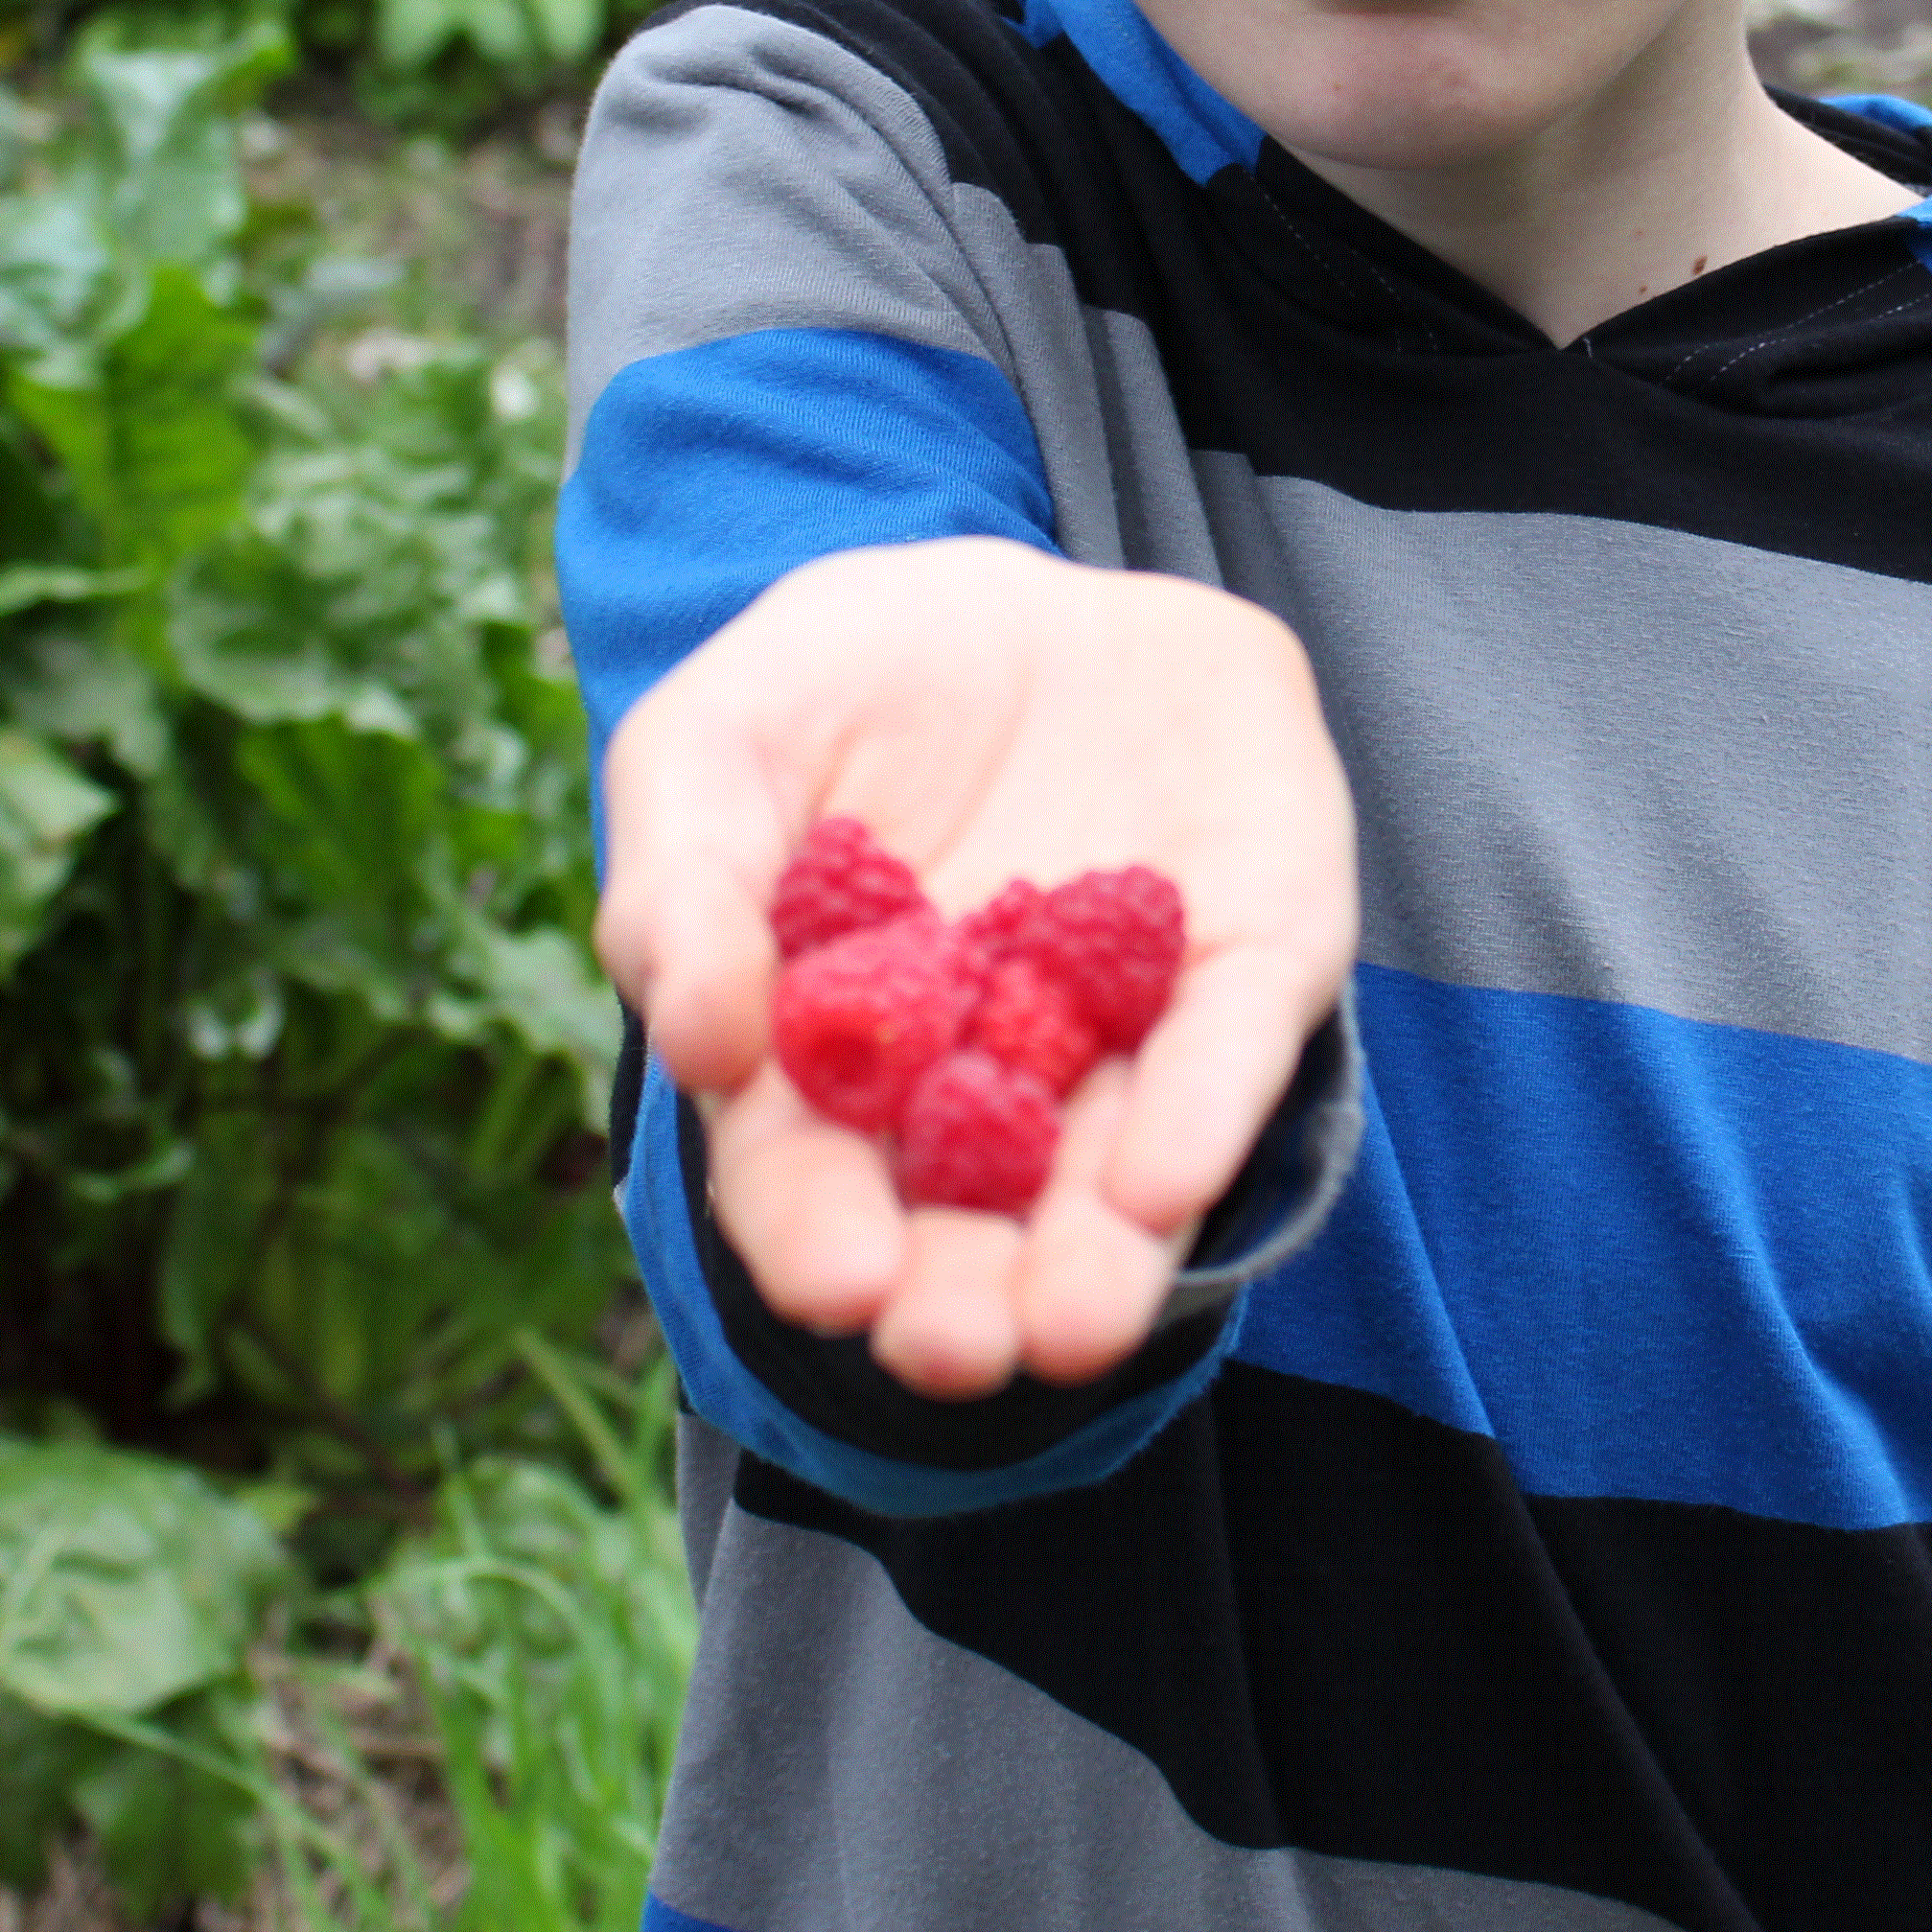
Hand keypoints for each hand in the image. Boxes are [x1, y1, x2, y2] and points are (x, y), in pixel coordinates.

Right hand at [595, 537, 1358, 1401]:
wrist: (1021, 584)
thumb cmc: (837, 688)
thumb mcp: (716, 747)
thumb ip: (684, 887)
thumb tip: (700, 1043)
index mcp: (839, 1062)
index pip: (816, 1178)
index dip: (819, 1235)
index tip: (835, 1282)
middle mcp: (988, 1081)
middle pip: (971, 1219)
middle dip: (964, 1294)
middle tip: (957, 1347)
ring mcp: (1126, 1031)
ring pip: (1114, 1175)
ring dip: (1092, 1262)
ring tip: (1069, 1327)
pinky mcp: (1247, 960)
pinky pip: (1230, 1045)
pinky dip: (1199, 1113)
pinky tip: (1161, 1182)